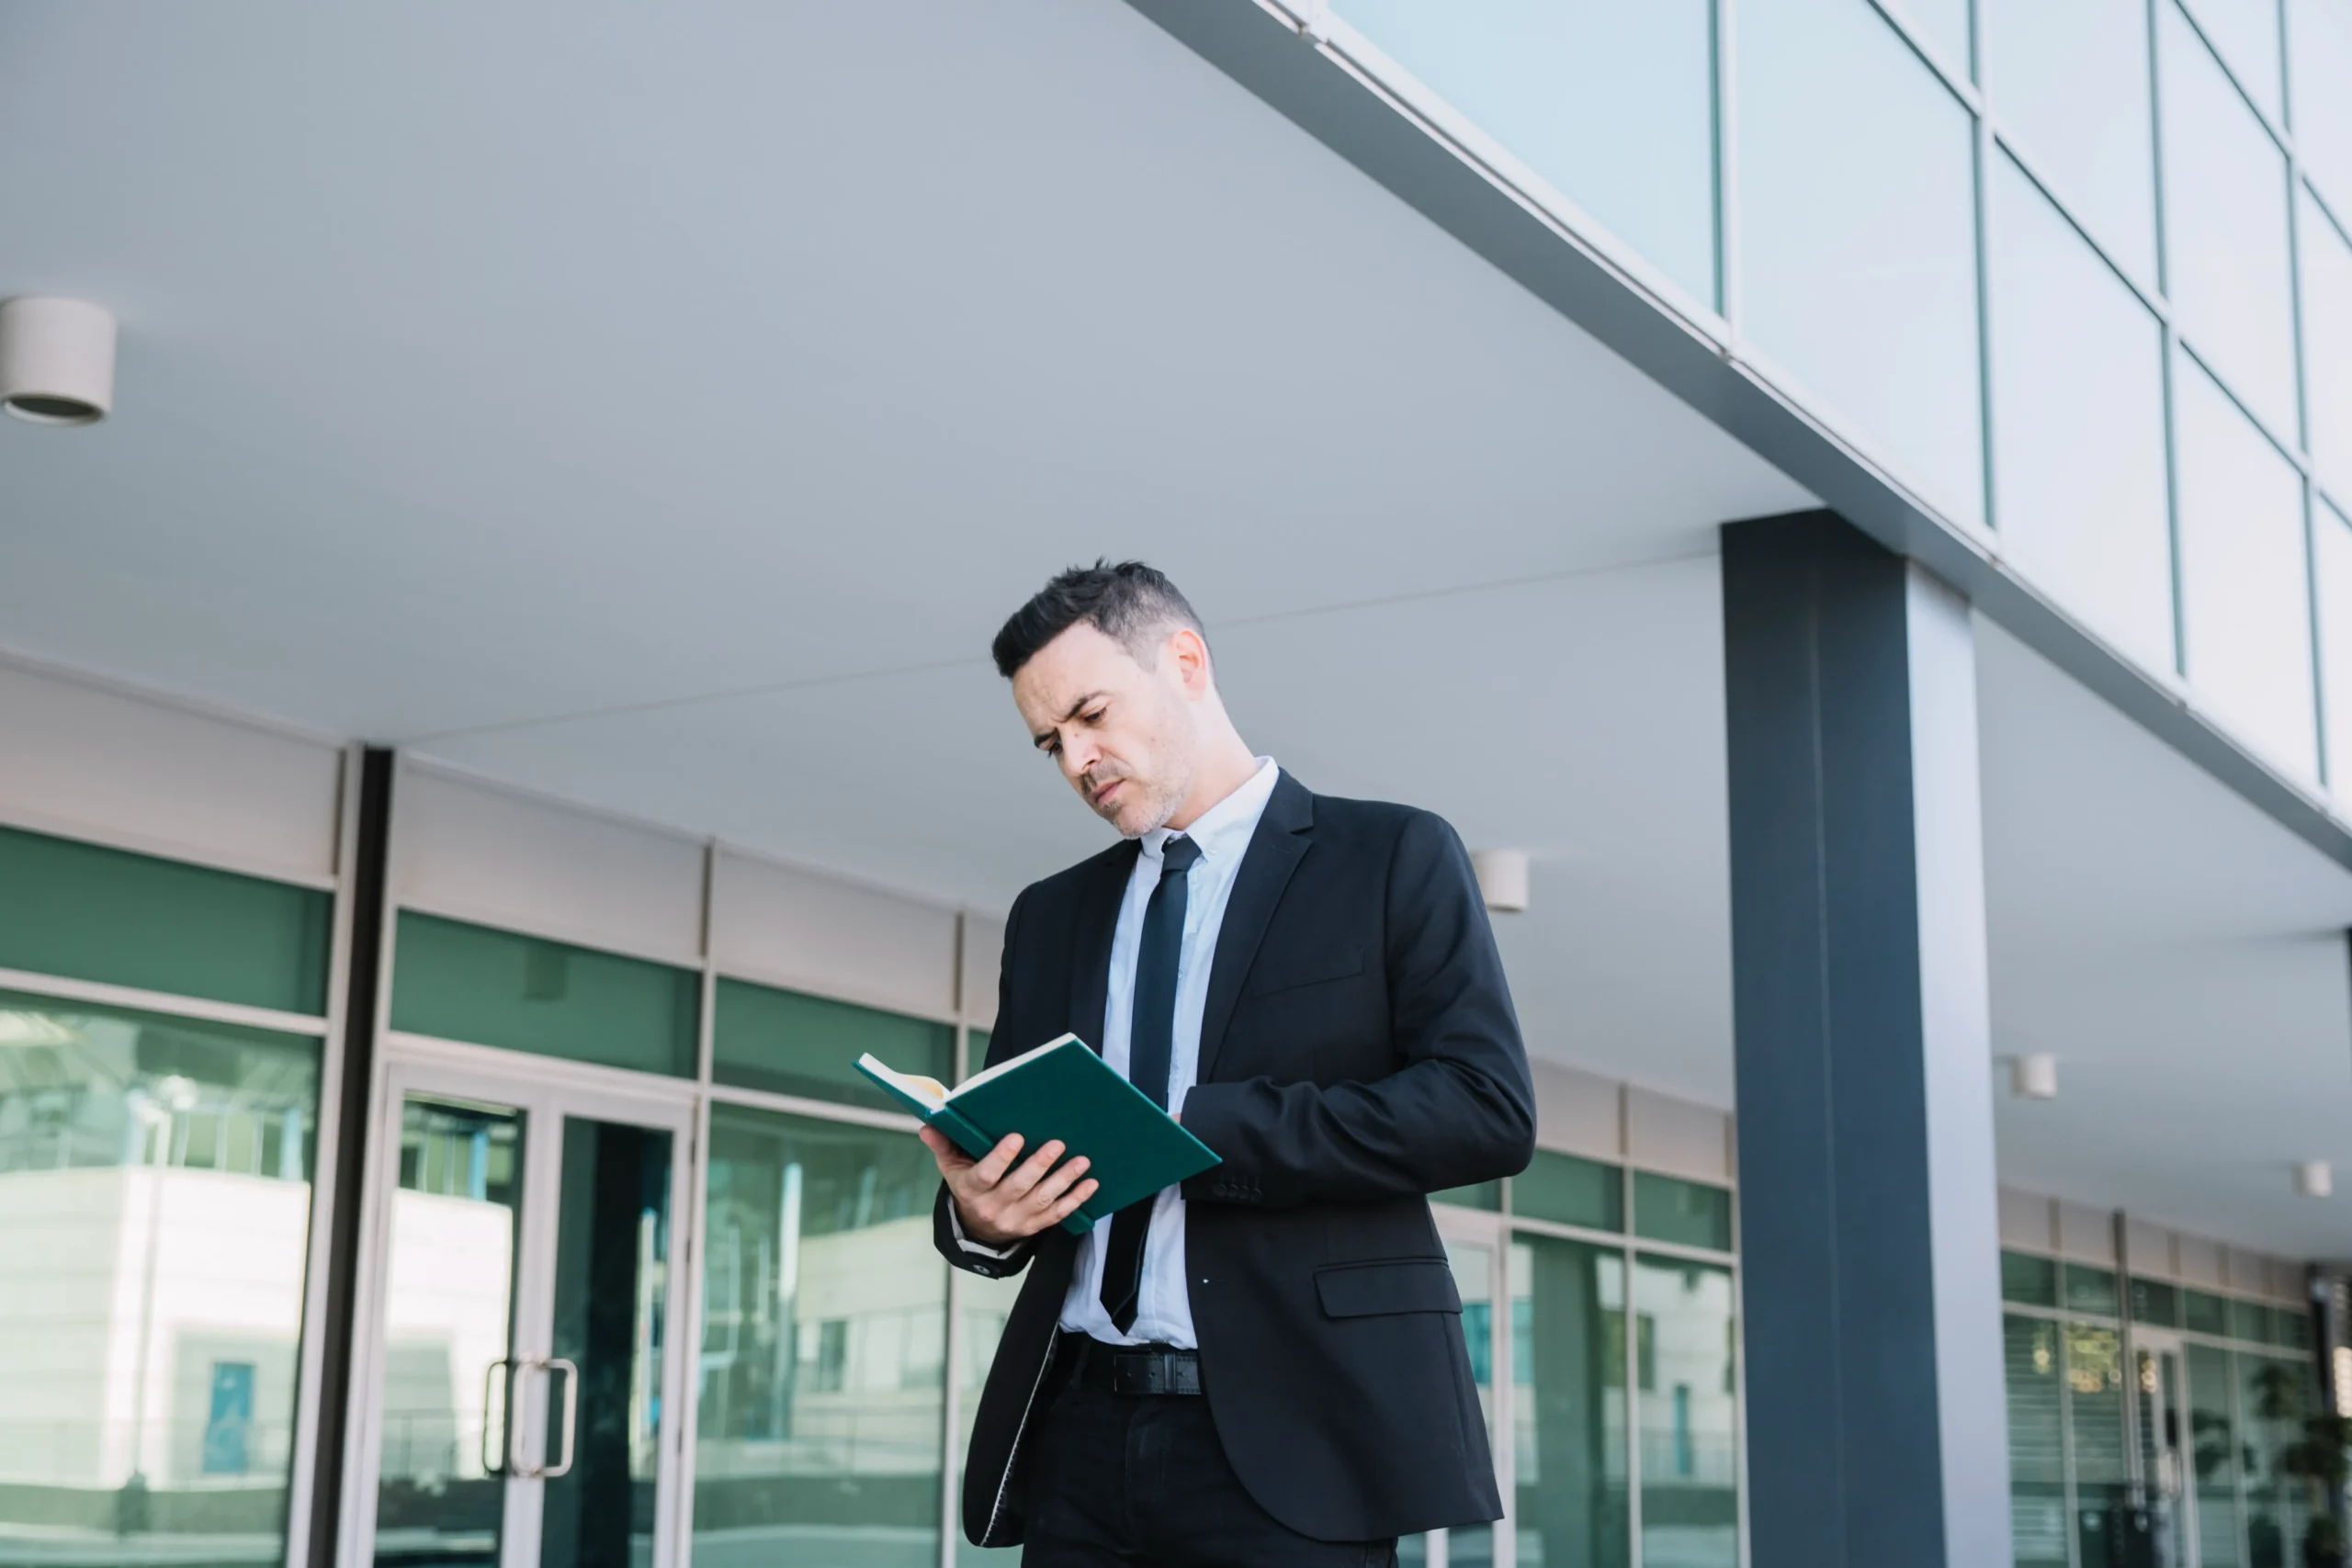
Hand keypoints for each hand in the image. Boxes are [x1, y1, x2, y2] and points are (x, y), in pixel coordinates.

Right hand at [921, 1127, 1098, 1246]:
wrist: (976, 1227)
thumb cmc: (967, 1185)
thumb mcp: (951, 1167)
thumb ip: (943, 1145)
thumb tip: (928, 1125)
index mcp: (972, 1189)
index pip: (986, 1175)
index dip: (1001, 1157)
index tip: (1017, 1137)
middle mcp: (994, 1207)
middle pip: (1019, 1187)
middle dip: (1039, 1165)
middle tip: (1057, 1143)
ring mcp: (1016, 1219)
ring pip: (1042, 1200)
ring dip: (1064, 1180)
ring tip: (1082, 1161)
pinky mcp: (1034, 1226)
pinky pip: (1058, 1214)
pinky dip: (1076, 1199)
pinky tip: (1091, 1184)